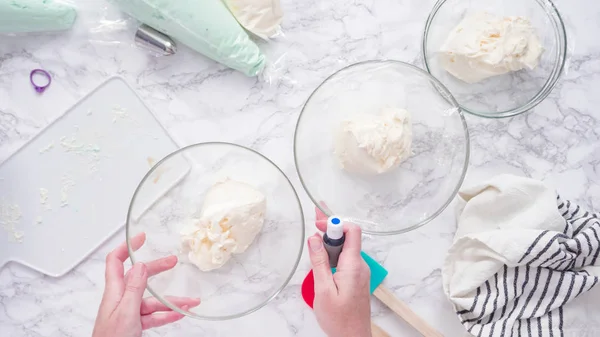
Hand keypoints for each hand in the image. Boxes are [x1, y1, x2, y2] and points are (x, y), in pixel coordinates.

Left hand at [92, 233, 200, 336]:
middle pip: (139, 277)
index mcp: (114, 292)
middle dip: (156, 269)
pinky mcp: (134, 326)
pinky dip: (167, 314)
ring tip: (190, 301)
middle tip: (173, 261)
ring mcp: (127, 313)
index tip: (143, 237)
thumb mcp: (126, 313)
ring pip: (151, 301)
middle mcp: (120, 300)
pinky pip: (153, 316)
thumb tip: (139, 266)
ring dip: (171, 300)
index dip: (128, 247)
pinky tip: (180, 314)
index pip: (115, 261)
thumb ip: (134, 289)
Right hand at [308, 207, 371, 336]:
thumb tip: (315, 238)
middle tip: (315, 216)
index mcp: (353, 265)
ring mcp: (358, 272)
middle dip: (331, 227)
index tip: (318, 223)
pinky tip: (321, 253)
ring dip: (330, 240)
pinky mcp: (355, 278)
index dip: (335, 223)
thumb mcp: (323, 290)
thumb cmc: (339, 319)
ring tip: (316, 231)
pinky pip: (345, 258)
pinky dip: (333, 252)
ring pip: (345, 248)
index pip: (352, 231)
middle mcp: (359, 265)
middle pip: (348, 237)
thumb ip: (319, 262)